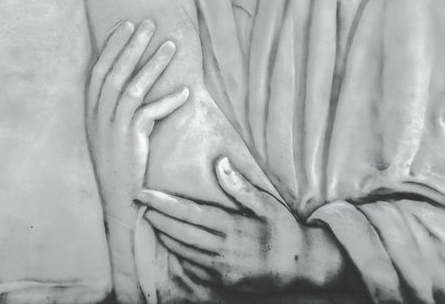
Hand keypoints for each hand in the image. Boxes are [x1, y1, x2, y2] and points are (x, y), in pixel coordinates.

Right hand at [87, 20, 189, 228]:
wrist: (117, 196)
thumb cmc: (116, 160)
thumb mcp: (107, 128)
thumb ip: (113, 104)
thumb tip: (129, 76)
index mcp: (91, 108)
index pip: (99, 67)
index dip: (112, 45)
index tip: (126, 24)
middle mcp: (98, 113)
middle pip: (115, 70)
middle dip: (132, 44)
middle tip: (148, 23)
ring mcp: (112, 125)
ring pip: (132, 86)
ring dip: (153, 64)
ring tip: (171, 46)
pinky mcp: (130, 139)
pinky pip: (150, 113)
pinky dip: (167, 101)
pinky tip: (184, 91)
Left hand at [137, 157, 347, 292]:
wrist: (302, 266)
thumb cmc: (283, 230)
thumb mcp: (267, 204)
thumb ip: (240, 187)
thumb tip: (220, 163)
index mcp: (231, 226)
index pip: (188, 213)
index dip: (162, 204)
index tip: (143, 194)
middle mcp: (223, 248)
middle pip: (180, 233)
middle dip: (157, 219)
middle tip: (141, 206)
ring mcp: (222, 267)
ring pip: (184, 251)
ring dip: (165, 236)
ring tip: (152, 222)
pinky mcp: (224, 280)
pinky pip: (195, 268)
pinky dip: (180, 255)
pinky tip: (174, 244)